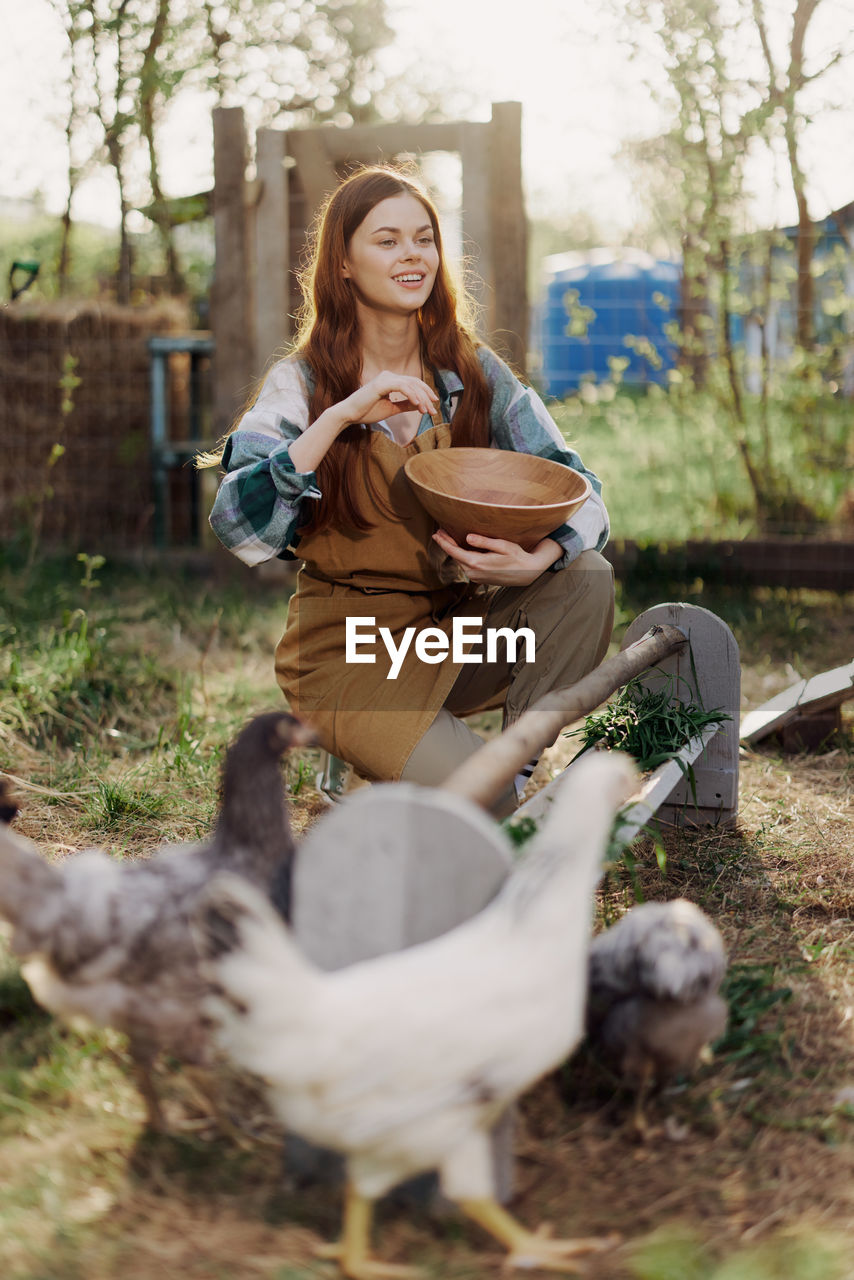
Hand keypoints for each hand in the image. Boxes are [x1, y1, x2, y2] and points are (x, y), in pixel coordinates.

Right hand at [338, 371, 438, 427]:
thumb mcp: (391, 409)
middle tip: (433, 411)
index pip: (413, 384)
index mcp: (391, 380)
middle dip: (426, 397)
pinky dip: (411, 395)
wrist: (349, 414)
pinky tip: (417, 404)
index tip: (433, 406)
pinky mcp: (381, 383)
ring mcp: (385, 378)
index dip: (425, 394)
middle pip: (414, 383)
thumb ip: (405, 405)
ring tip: (426, 410)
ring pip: (410, 385)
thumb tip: (420, 405)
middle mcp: (389, 376)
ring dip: (421, 398)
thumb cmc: (367, 411)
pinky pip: (401, 387)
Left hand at [432, 529, 562, 586]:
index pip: (454, 551)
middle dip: (447, 544)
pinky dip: (461, 556)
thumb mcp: (502, 545)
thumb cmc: (517, 556)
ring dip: (453, 550)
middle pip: (455, 556)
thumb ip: (484, 542)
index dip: (443, 542)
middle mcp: (473, 572)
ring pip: (460, 562)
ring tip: (448, 538)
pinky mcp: (479, 579)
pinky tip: (461, 548)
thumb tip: (467, 537)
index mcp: (477, 563)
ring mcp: (475, 577)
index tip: (436, 534)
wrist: (527, 573)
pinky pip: (466, 566)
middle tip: (440, 532)